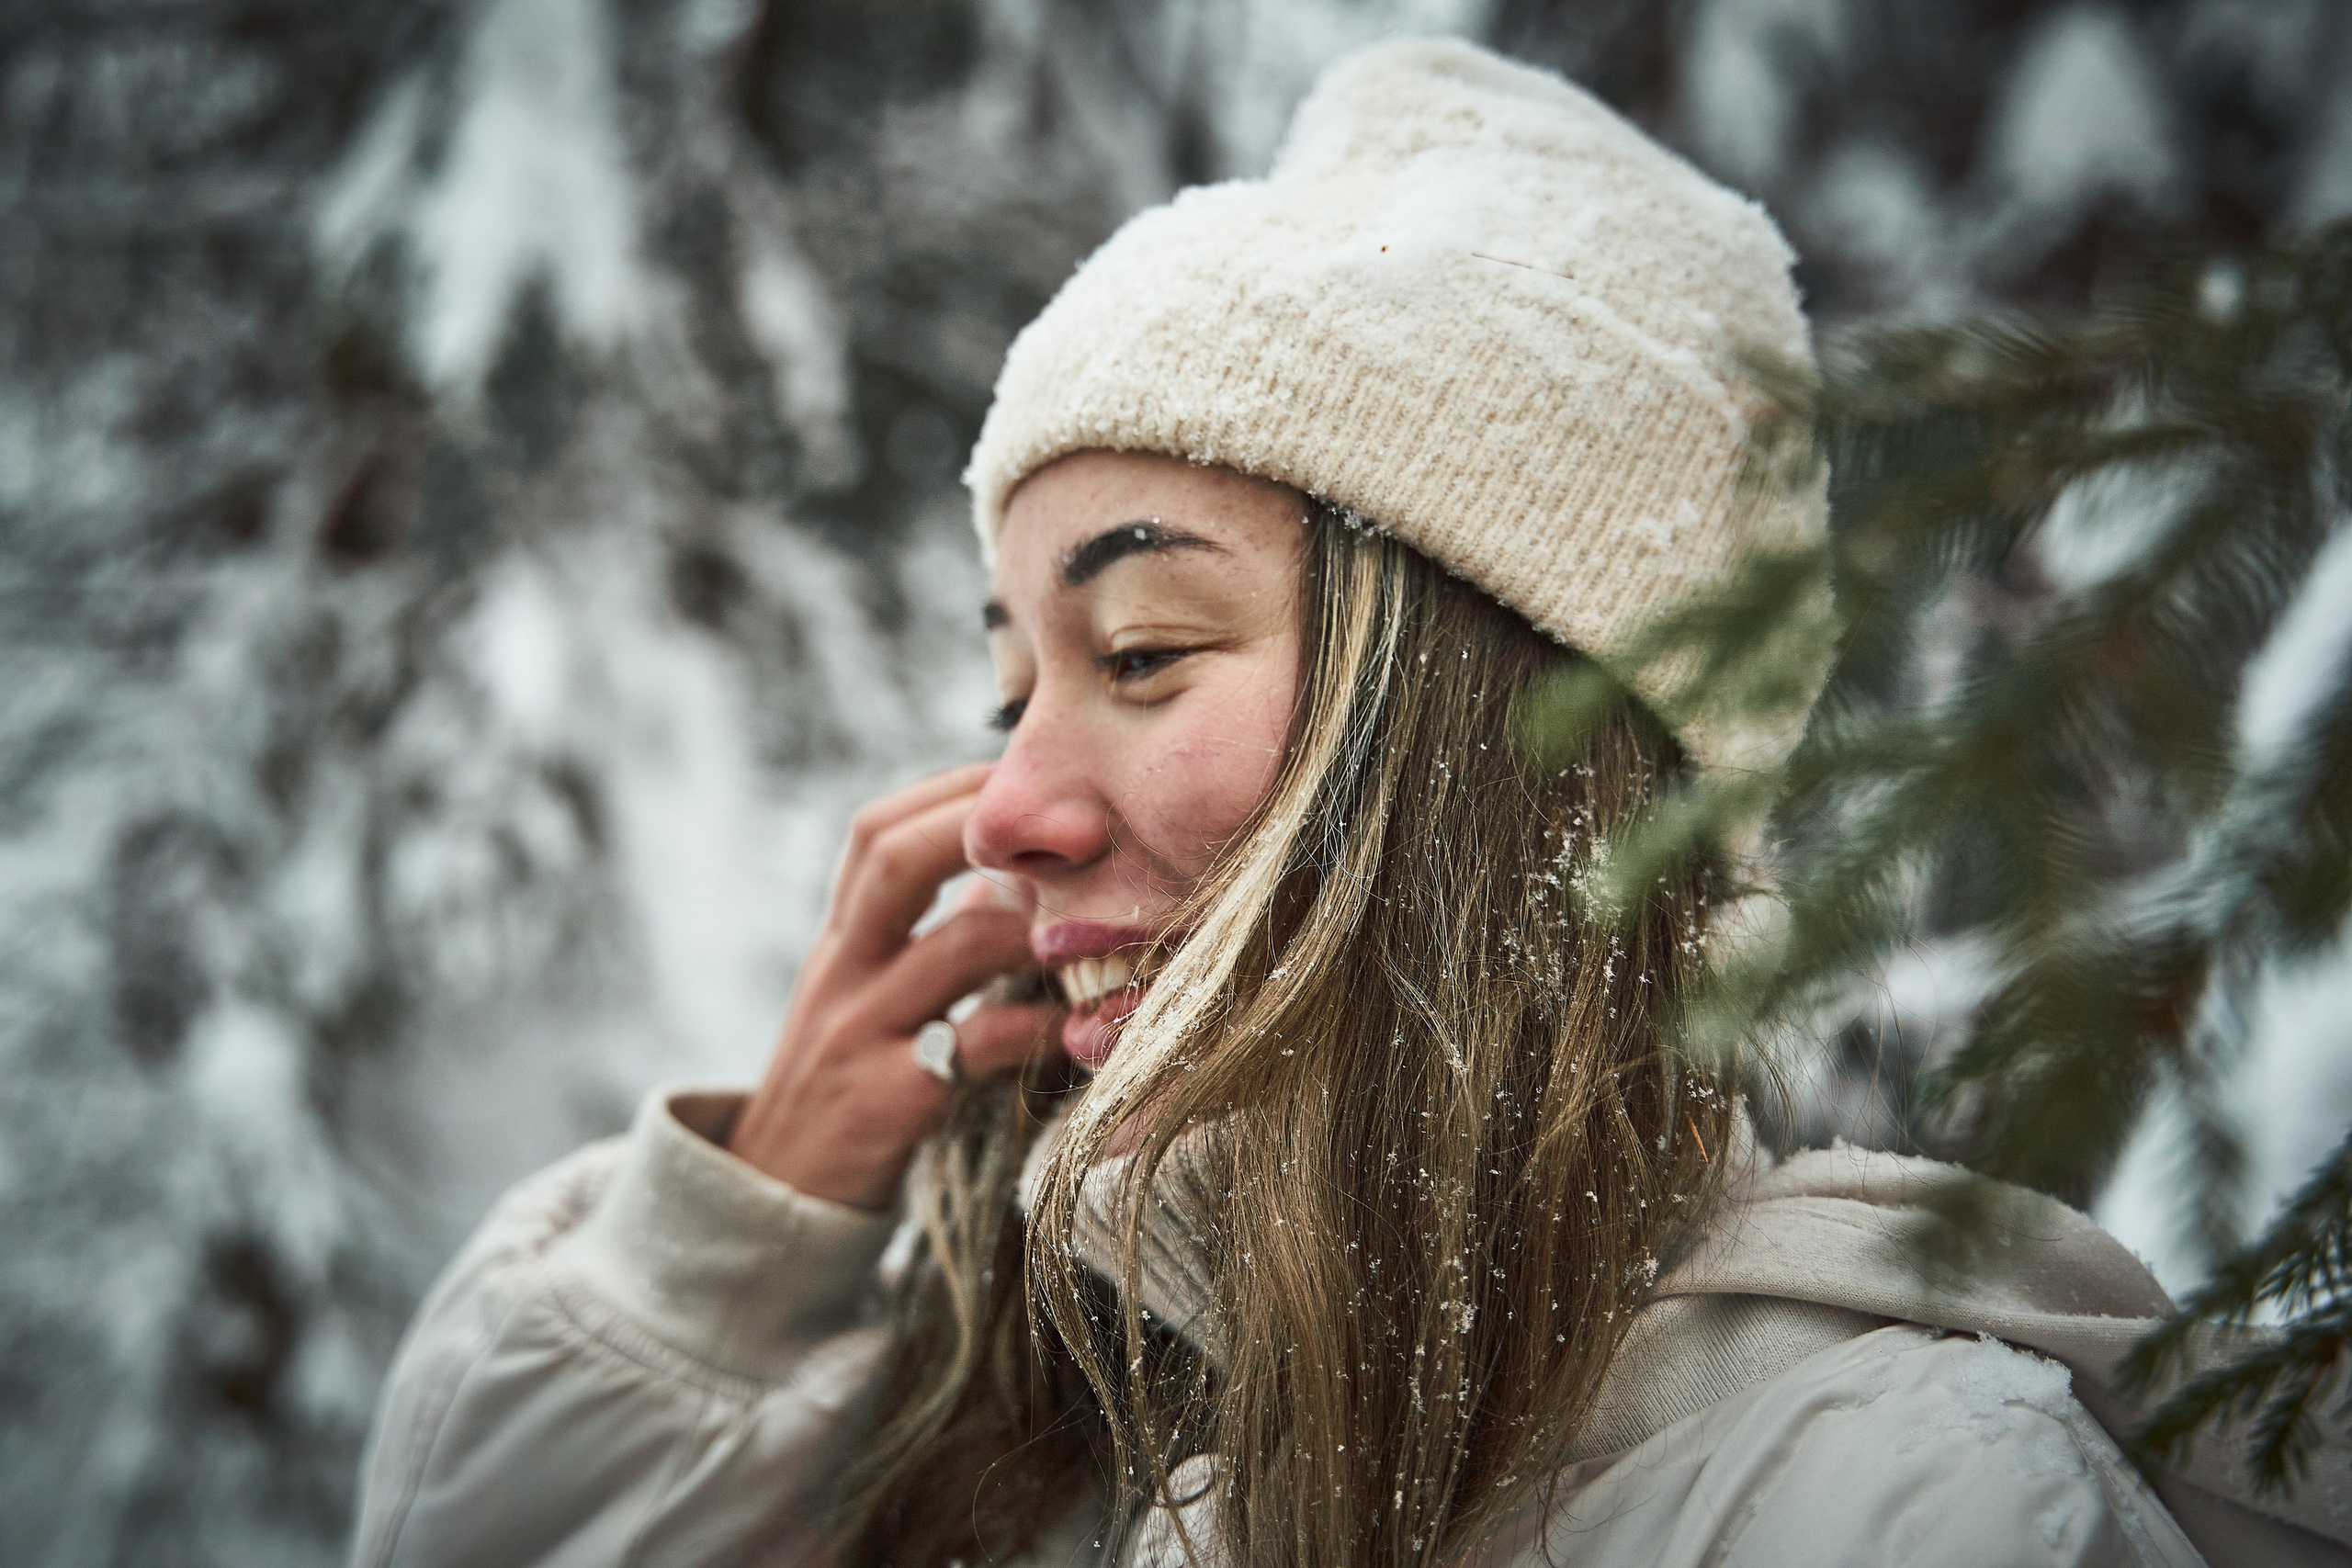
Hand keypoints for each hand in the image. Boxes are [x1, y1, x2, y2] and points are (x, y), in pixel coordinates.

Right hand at [728, 763, 1062, 1208]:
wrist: (773, 1203)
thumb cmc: (844, 1092)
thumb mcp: (867, 1002)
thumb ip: (925, 941)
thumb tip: (1015, 881)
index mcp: (840, 942)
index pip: (874, 832)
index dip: (950, 790)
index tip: (1023, 777)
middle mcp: (842, 972)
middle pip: (893, 860)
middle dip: (982, 825)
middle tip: (1070, 828)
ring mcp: (859, 1034)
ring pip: (953, 947)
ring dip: (1039, 927)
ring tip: (1105, 923)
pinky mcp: (886, 1102)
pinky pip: (976, 1047)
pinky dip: (1041, 1030)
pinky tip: (1088, 1028)